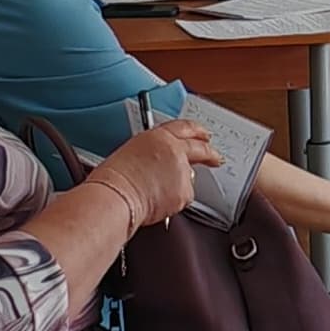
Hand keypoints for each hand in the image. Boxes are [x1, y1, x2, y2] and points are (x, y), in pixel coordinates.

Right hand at [94, 120, 221, 227]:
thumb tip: (160, 163)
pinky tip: (157, 202)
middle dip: (210, 153)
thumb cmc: (114, 179)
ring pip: (189, 177)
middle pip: (200, 148)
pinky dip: (173, 201)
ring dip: (180, 185)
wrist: (116, 196)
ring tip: (157, 193)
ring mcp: (182, 170)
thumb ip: (153, 153)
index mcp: (159, 136)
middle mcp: (175, 150)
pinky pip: (183, 197)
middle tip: (216, 158)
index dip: (197, 131)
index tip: (203, 135)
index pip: (184, 128)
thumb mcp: (131, 153)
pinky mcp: (185, 191)